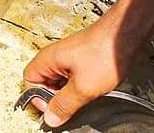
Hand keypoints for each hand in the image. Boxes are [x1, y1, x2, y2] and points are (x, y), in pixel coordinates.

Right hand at [23, 17, 137, 127]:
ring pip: (59, 83)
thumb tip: (50, 118)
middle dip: (54, 98)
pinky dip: (78, 88)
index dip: (38, 99)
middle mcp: (54, 58)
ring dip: (68, 94)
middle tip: (69, 107)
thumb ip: (64, 105)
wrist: (125, 36)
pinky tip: (91, 91)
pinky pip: (71, 80)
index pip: (29, 82)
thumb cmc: (105, 51)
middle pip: (43, 84)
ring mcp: (67, 59)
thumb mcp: (83, 87)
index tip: (53, 111)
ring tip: (83, 97)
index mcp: (47, 60)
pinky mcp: (81, 61)